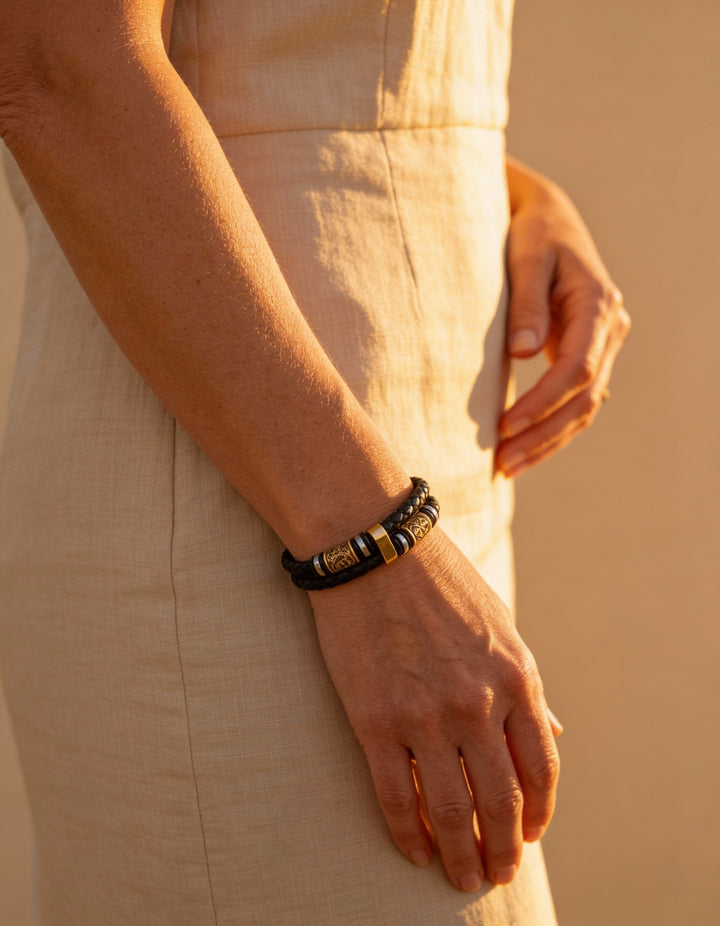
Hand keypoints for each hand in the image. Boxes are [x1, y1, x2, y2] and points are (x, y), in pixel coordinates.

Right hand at [309, 529, 560, 890]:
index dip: (540, 813)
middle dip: (504, 847)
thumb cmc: (440, 582)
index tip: (531, 835)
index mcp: (516, 677)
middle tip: (497, 873)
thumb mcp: (500, 626)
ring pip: (451, 810)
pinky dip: (408, 834)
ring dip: (460, 853)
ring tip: (461, 876)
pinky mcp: (375, 721)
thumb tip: (554, 730)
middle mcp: (478, 703)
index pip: (541, 769)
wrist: (374, 549)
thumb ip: (525, 684)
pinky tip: (414, 850)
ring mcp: (426, 716)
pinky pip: (396, 797)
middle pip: (502, 801)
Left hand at [496, 160, 630, 477]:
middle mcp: (609, 330)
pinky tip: (522, 451)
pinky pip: (575, 402)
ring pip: (584, 408)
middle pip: (584, 399)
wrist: (548, 220)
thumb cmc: (532, 235)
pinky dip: (551, 429)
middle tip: (502, 462)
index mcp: (598, 305)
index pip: (577, 370)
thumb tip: (524, 353)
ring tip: (507, 467)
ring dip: (547, 442)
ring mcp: (602, 345)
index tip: (505, 425)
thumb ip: (526, 305)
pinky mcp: (586, 355)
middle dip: (543, 435)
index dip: (543, 403)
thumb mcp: (525, 260)